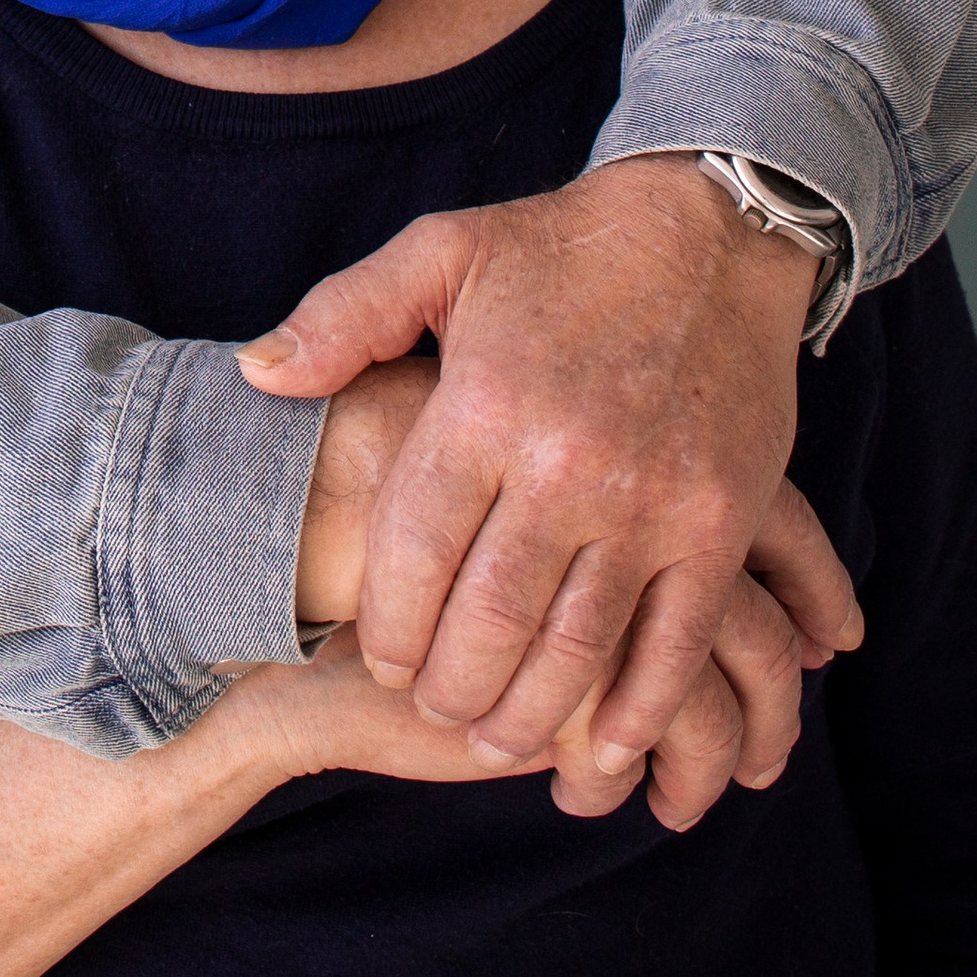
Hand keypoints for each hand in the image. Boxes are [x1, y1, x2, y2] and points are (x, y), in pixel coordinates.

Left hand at [244, 159, 862, 806]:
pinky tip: (605, 746)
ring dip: (530, 714)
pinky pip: (676, 642)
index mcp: (486, 404)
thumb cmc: (563, 248)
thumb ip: (344, 316)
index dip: (390, 624)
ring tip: (495, 740)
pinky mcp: (720, 522)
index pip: (414, 547)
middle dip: (453, 686)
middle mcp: (567, 462)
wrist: (715, 230)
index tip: (381, 660)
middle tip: (435, 710)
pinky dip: (638, 708)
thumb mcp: (441, 252)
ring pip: (576, 648)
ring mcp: (652, 500)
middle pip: (491, 617)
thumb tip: (255, 373)